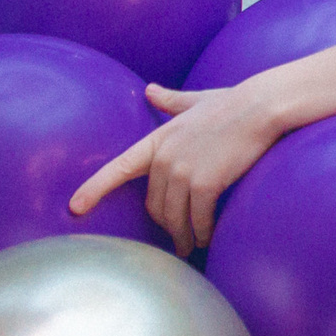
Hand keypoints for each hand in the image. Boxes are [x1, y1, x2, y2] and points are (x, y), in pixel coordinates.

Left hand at [70, 82, 282, 254]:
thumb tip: (150, 89)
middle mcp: (165, 159)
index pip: (118, 168)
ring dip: (184, 237)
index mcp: (158, 141)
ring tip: (193, 246)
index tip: (74, 208)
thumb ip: (170, 100)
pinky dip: (204, 233)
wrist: (260, 106)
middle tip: (178, 239)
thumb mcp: (195, 101)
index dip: (94, 189)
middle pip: (155, 207)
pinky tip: (209, 238)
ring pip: (175, 218)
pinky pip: (199, 220)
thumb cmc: (233, 103)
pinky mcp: (206, 183)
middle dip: (167, 225)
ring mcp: (184, 171)